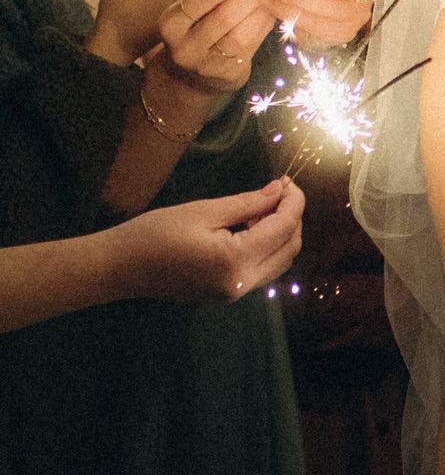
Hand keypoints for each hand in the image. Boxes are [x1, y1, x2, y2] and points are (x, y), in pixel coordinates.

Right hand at [111, 179, 305, 301]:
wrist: (120, 268)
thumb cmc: (154, 233)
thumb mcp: (203, 210)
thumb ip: (246, 203)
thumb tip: (278, 191)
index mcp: (236, 261)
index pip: (283, 228)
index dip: (294, 201)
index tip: (289, 180)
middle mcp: (242, 283)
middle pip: (289, 249)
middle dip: (292, 217)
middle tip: (279, 190)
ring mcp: (235, 293)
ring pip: (279, 262)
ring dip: (281, 233)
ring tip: (264, 206)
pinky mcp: (227, 294)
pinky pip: (262, 269)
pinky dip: (267, 247)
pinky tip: (251, 226)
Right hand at [154, 0, 276, 94]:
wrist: (189, 75)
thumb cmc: (197, 29)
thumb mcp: (195, 9)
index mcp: (171, 21)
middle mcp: (184, 45)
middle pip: (226, 13)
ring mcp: (205, 64)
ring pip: (241, 32)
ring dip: (263, 9)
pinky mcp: (226, 75)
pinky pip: (251, 46)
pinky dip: (264, 26)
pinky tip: (273, 13)